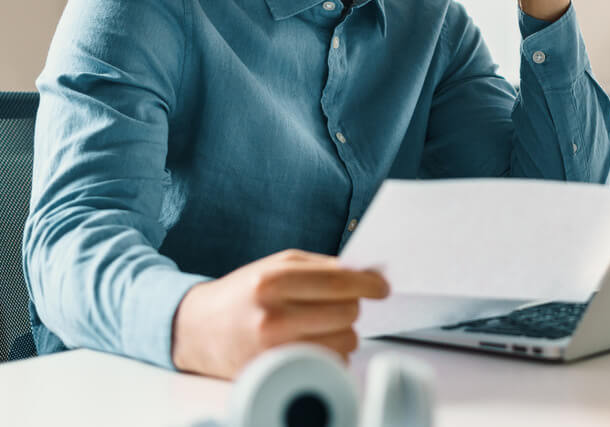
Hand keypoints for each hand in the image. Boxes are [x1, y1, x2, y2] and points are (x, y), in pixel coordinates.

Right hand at [171, 249, 389, 378]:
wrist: (195, 328)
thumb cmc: (244, 293)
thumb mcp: (278, 265)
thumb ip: (324, 267)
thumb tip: (370, 274)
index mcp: (274, 279)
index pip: (340, 281)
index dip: (368, 284)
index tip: (382, 287)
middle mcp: (273, 315)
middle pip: (347, 312)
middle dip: (351, 306)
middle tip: (338, 304)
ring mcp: (274, 350)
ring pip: (344, 341)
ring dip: (342, 332)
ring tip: (319, 325)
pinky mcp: (276, 375)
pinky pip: (329, 364)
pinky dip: (330, 354)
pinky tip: (310, 343)